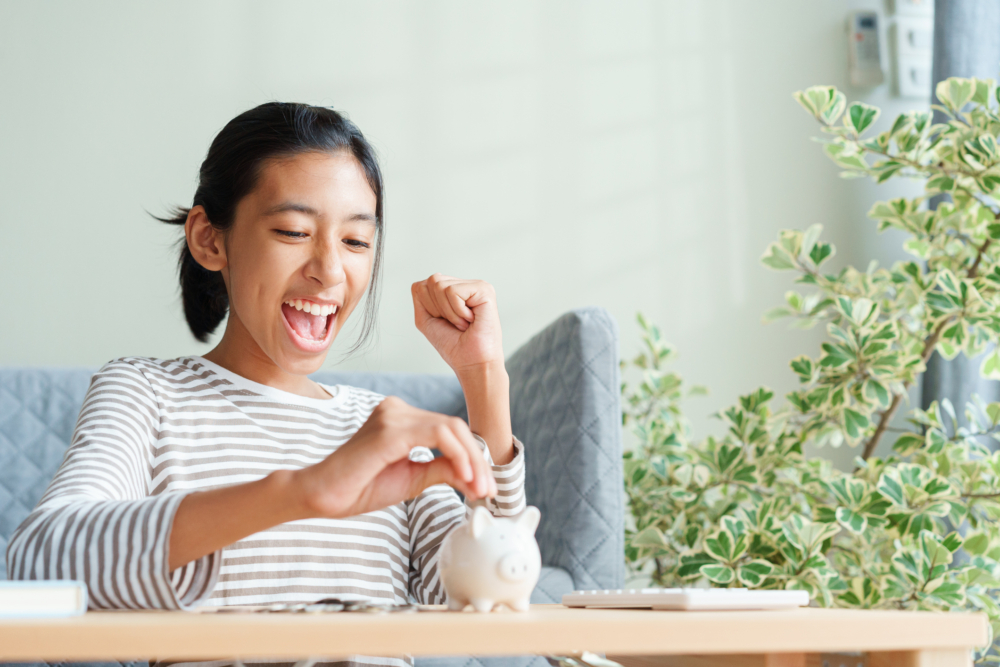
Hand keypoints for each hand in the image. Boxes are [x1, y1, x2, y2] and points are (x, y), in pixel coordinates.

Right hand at [293, 396, 496, 518]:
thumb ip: (441, 471)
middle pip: (455, 427)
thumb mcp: (412, 479)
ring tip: (478, 489)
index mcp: (401, 419)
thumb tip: (474, 475)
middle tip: (487, 491)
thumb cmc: (358, 487)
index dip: (473, 458)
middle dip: (477, 460)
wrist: (319, 496)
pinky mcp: (390, 430)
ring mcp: (392, 416)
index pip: (449, 431)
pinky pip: (437, 435)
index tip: (483, 488)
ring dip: (471, 461)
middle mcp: (397, 410)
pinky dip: (457, 456)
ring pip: (451, 429)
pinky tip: (464, 478)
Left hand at [411, 274, 503, 375]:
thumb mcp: (426, 319)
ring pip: (440, 285)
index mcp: (453, 290)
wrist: (472, 363)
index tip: (445, 323)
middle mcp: (465, 285)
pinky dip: (457, 312)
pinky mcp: (484, 289)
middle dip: (437, 308)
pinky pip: (453, 292)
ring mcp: (476, 285)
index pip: (422, 286)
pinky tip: (471, 320)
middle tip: (456, 323)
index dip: (428, 308)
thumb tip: (427, 279)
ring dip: (449, 312)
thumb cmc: (453, 345)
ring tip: (464, 323)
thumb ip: (419, 298)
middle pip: (431, 281)